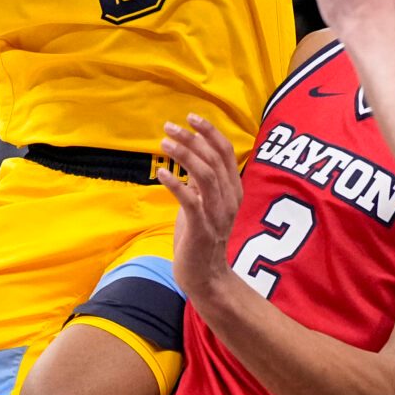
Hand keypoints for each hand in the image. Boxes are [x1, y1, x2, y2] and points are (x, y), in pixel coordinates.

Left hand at [158, 114, 243, 300]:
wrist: (206, 277)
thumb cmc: (201, 238)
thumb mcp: (204, 204)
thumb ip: (200, 182)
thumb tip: (189, 156)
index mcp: (233, 190)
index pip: (226, 152)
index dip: (210, 132)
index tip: (191, 117)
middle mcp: (229, 199)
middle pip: (214, 158)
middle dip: (192, 138)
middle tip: (169, 127)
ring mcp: (216, 214)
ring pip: (205, 174)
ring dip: (184, 155)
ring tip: (164, 143)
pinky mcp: (201, 228)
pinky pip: (189, 200)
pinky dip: (175, 183)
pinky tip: (161, 173)